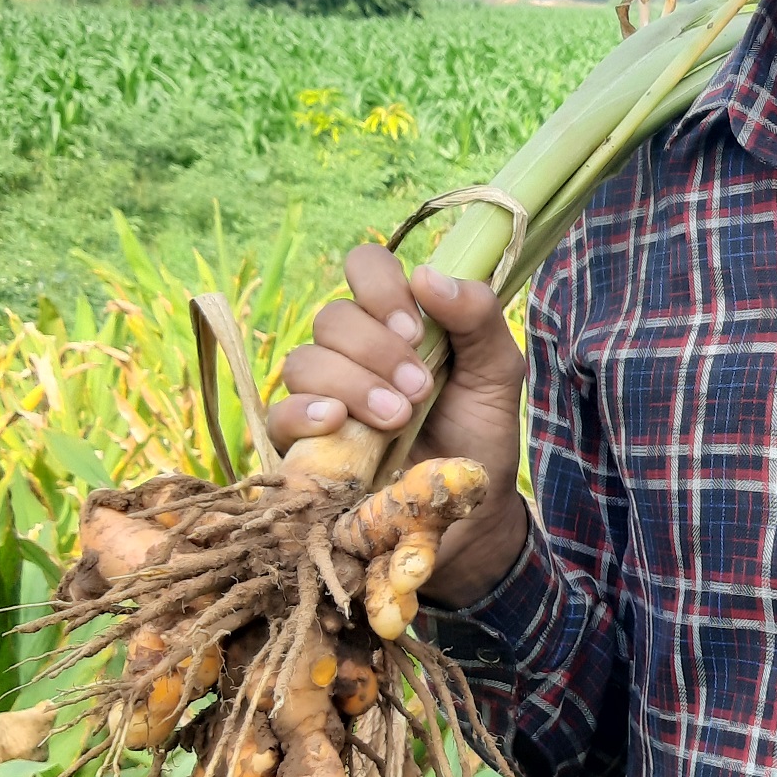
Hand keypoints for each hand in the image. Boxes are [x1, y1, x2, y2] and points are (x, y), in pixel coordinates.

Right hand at [266, 244, 530, 604]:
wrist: (469, 509)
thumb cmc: (479, 432)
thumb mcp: (497, 371)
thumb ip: (477, 317)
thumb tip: (428, 275)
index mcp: (396, 320)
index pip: (365, 267)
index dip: (380, 287)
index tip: (414, 328)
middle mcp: (353, 349)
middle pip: (333, 318)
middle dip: (377, 351)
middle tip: (419, 390)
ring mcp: (322, 394)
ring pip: (305, 361)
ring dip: (353, 384)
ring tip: (397, 419)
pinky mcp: (302, 443)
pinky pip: (279, 413)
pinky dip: (304, 413)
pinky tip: (336, 422)